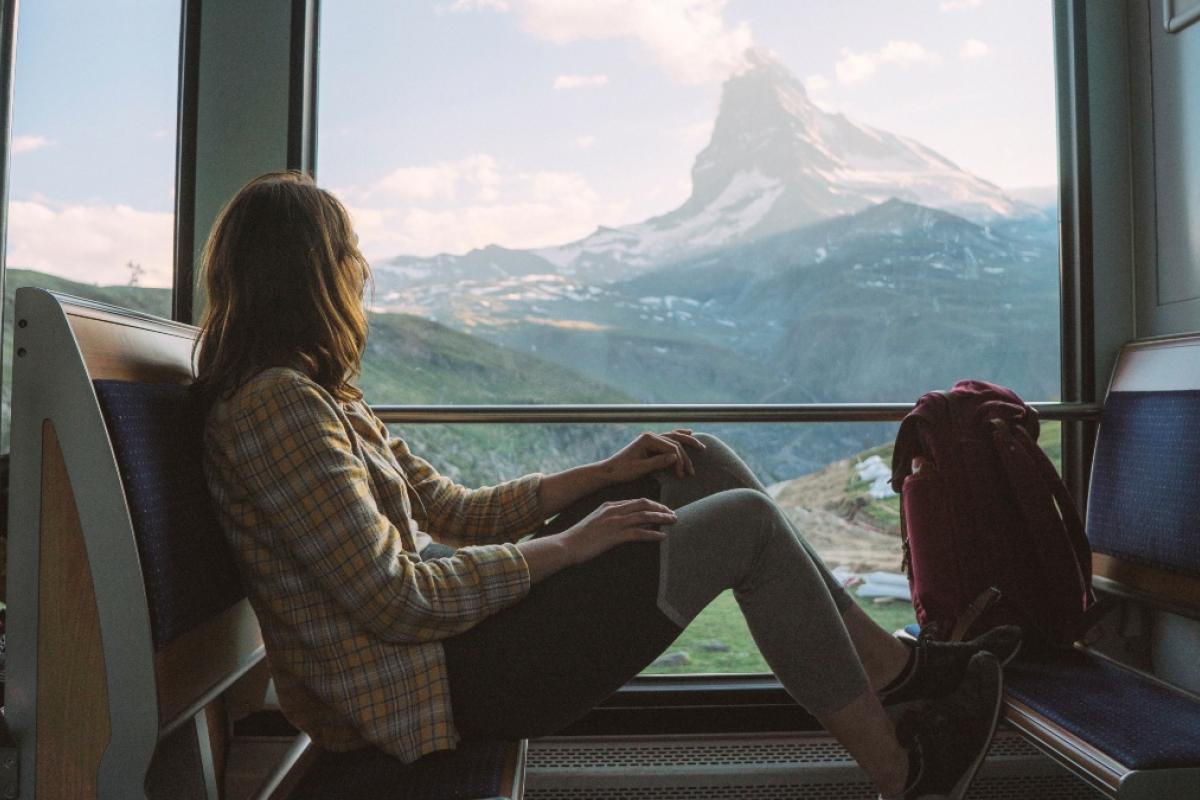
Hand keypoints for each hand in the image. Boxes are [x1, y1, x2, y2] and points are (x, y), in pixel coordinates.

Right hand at [558, 498, 675, 565]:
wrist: (565, 545)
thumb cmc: (579, 537)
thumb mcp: (594, 521)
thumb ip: (608, 518)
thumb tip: (620, 523)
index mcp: (609, 505)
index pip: (636, 501)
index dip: (652, 504)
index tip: (662, 509)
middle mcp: (614, 510)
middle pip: (644, 505)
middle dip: (661, 509)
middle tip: (673, 514)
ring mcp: (614, 522)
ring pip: (644, 517)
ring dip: (662, 519)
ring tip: (673, 521)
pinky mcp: (614, 536)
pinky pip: (639, 533)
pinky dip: (653, 534)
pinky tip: (662, 536)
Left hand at [602, 429, 705, 481]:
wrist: (610, 470)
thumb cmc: (622, 470)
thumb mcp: (640, 469)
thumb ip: (657, 462)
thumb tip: (676, 457)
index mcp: (648, 439)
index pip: (672, 448)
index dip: (679, 462)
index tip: (682, 476)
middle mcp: (650, 435)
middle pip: (675, 441)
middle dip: (686, 455)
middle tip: (693, 470)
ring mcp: (651, 437)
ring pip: (674, 437)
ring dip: (687, 443)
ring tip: (701, 447)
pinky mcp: (651, 442)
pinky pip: (669, 437)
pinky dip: (679, 435)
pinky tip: (689, 433)